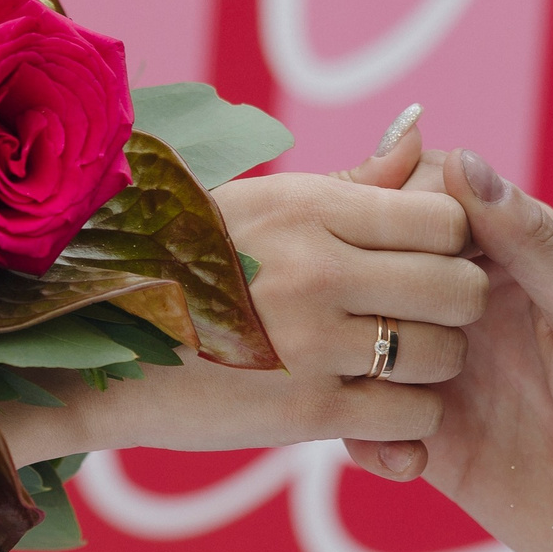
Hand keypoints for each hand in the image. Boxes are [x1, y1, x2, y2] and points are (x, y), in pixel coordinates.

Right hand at [18, 105, 486, 456]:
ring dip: (432, 365)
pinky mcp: (303, 410)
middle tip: (422, 318)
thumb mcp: (260, 202)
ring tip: (394, 362)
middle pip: (459, 288)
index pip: (444, 218)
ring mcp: (312, 342)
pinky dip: (407, 418)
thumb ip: (354, 181)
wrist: (93, 346)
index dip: (452, 244)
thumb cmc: (181, 262)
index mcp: (308, 207)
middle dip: (455, 307)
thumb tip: (424, 133)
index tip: (426, 262)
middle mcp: (316, 269)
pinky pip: (409, 414)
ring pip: (443, 355)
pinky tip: (373, 406)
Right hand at [343, 148, 552, 551]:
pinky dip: (365, 437)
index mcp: (516, 261)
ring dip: (352, 369)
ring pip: (359, 346)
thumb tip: (464, 159)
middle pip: (376, 270)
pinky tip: (410, 461)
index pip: (427, 203)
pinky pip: (365, 424)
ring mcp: (445, 374)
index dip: (390, 211)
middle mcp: (470, 310)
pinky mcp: (431, 439)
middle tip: (373, 335)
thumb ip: (535, 244)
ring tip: (388, 404)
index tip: (370, 241)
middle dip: (352, 292)